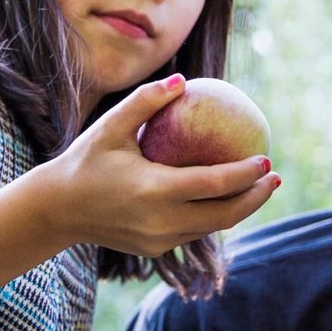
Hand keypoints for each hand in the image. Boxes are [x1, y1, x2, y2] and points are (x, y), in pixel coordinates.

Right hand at [36, 73, 278, 255]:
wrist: (56, 210)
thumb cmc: (84, 161)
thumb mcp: (109, 127)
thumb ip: (146, 102)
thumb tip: (184, 80)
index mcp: (153, 190)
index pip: (214, 184)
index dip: (245, 175)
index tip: (267, 159)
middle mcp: (160, 221)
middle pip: (225, 215)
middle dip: (256, 197)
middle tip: (274, 176)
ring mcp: (159, 241)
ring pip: (212, 227)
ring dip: (239, 209)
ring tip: (259, 187)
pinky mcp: (155, 250)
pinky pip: (194, 232)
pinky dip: (214, 216)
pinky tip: (225, 197)